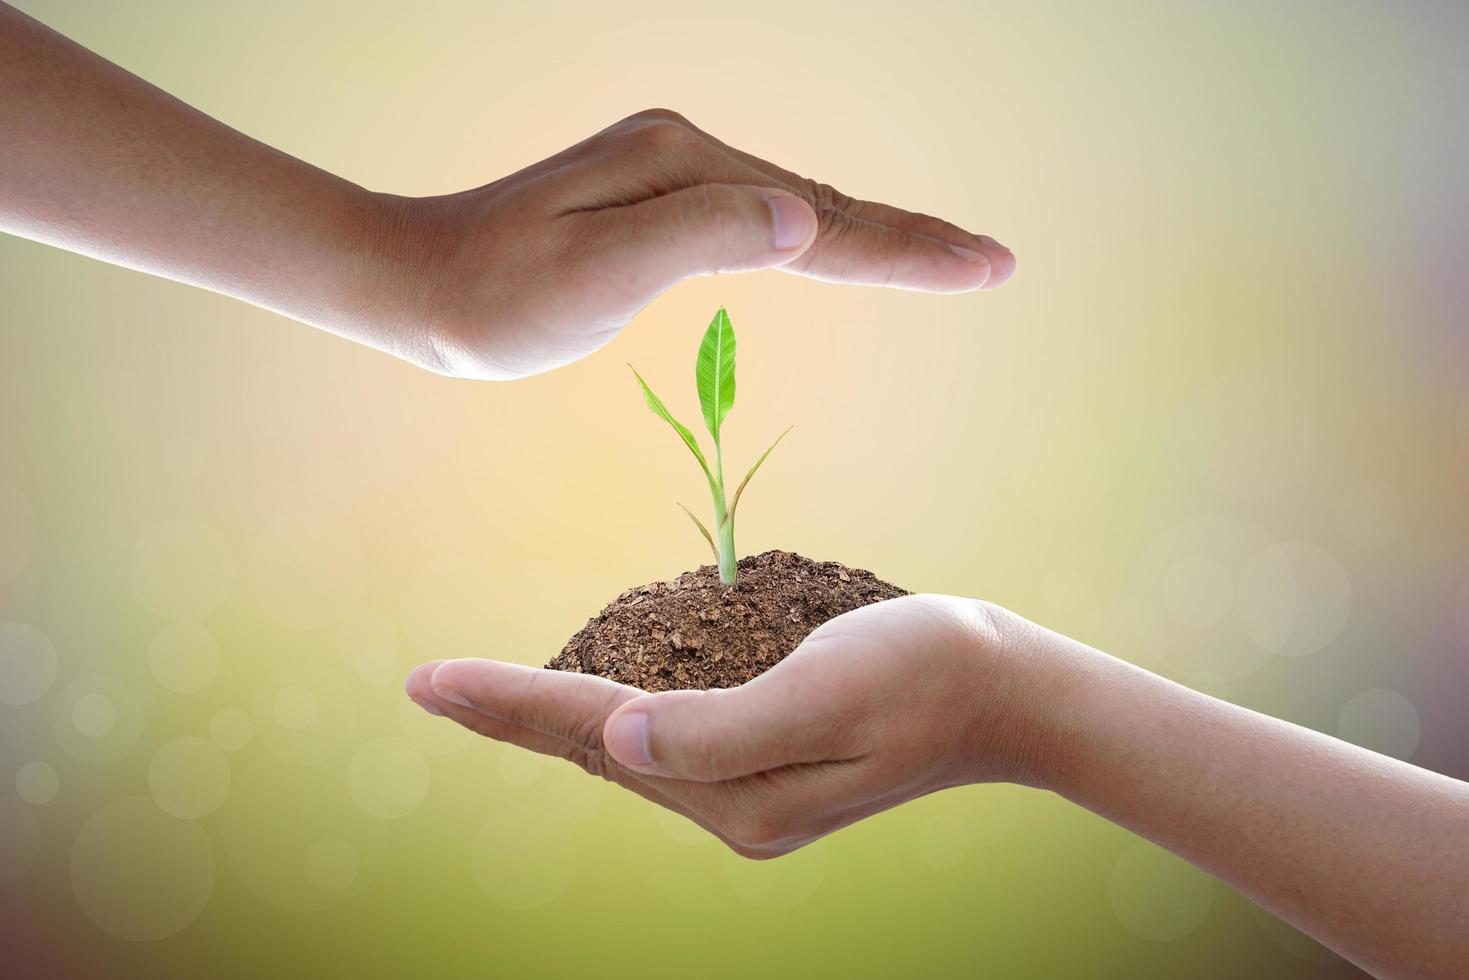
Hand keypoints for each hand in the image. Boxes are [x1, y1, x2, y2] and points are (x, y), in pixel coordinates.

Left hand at [373, 109, 1015, 378]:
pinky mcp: (656, 198)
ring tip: (947, 256)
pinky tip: (835, 242)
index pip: (820, 221)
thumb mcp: (594, 274)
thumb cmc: (496, 298)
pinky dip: (818, 235)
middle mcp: (686, 154)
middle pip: (825, 203)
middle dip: (914, 238)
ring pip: (798, 208)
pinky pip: (761, 217)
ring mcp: (673, 171)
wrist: (417, 284)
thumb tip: (803, 218)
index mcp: (683, 168)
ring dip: (876, 235)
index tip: (989, 267)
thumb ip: (699, 239)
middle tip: (996, 263)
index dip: (908, 250)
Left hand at [404, 595, 1065, 856]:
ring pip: (626, 750)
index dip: (510, 702)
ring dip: (552, 718)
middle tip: (429, 682)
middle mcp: (735, 806)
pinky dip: (610, 713)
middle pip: (598, 753)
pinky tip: (586, 701)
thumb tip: (616, 738)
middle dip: (511, 715)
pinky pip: (666, 738)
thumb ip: (721, 727)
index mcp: (741, 797)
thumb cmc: (926, 673)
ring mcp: (751, 792)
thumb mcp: (826, 693)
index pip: (598, 738)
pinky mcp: (767, 764)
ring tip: (482, 692)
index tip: (430, 678)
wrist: (1004, 690)